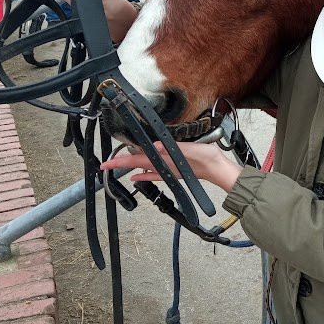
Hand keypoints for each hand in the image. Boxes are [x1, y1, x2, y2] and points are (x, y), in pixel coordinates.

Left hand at [102, 141, 242, 192]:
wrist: (218, 170)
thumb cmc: (206, 159)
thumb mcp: (190, 149)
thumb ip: (172, 148)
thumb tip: (154, 146)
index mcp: (164, 160)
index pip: (137, 160)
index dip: (121, 162)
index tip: (105, 164)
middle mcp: (163, 166)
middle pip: (136, 164)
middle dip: (121, 164)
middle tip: (105, 165)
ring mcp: (168, 170)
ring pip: (143, 168)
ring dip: (131, 166)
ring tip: (118, 165)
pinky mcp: (174, 171)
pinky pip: (154, 174)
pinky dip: (144, 174)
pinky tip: (137, 176)